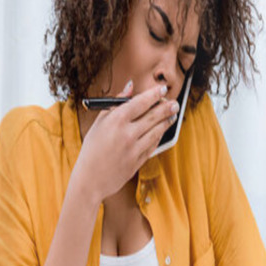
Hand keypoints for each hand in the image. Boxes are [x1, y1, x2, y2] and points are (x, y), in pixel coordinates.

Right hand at [74, 80, 178, 201]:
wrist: (90, 179)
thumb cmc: (92, 148)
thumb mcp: (99, 122)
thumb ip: (116, 103)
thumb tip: (130, 86)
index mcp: (115, 121)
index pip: (140, 102)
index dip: (154, 94)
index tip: (163, 89)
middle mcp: (127, 134)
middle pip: (153, 116)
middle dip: (167, 108)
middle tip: (175, 104)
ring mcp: (134, 149)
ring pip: (157, 131)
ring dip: (167, 122)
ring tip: (172, 116)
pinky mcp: (139, 161)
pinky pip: (153, 145)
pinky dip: (159, 136)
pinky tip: (162, 131)